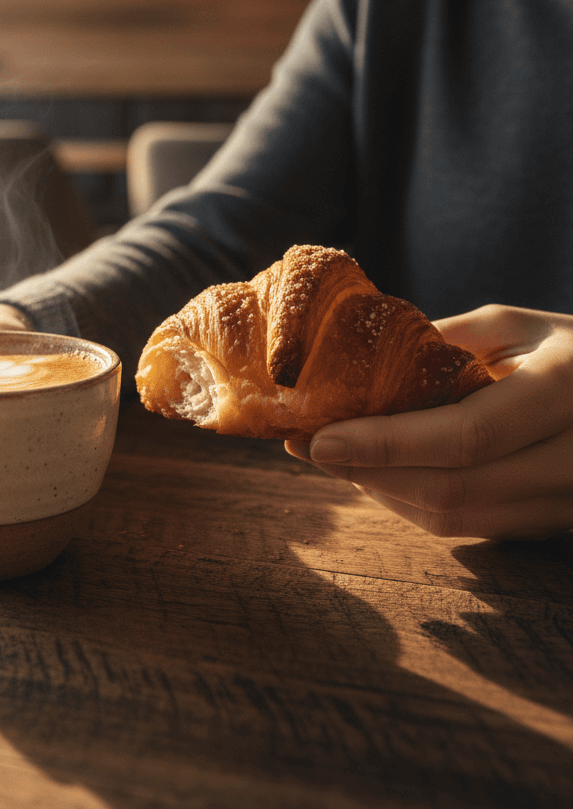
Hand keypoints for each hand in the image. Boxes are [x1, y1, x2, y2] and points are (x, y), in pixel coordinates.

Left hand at [285, 304, 572, 539]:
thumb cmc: (569, 349)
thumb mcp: (513, 326)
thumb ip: (443, 342)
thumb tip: (355, 364)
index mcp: (567, 389)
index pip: (465, 435)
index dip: (384, 444)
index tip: (319, 438)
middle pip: (452, 489)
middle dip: (366, 472)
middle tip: (308, 449)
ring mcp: (570, 501)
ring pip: (456, 517)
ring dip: (382, 492)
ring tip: (335, 457)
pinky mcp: (552, 524)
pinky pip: (469, 526)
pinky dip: (411, 503)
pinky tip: (379, 474)